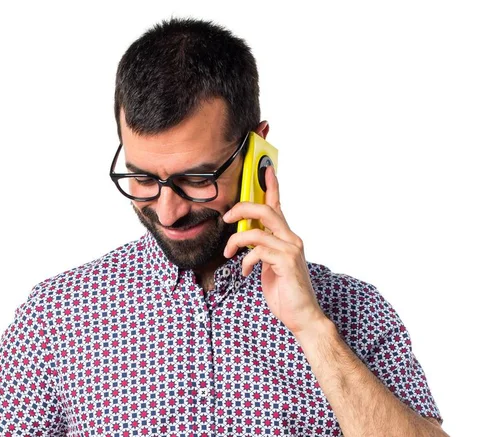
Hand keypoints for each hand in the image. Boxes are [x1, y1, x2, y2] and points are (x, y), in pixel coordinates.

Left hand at [222, 166, 328, 335]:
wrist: (303, 316)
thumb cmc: (286, 292)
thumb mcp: (270, 265)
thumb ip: (262, 249)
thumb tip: (246, 238)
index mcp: (287, 237)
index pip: (278, 206)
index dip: (272, 186)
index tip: (266, 169)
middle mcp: (292, 238)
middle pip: (265, 209)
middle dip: (242, 208)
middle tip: (227, 216)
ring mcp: (290, 249)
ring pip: (256, 230)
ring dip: (236, 240)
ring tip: (229, 252)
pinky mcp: (286, 262)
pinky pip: (257, 250)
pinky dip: (245, 260)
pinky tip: (245, 272)